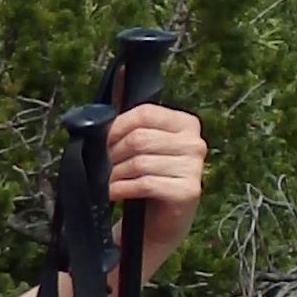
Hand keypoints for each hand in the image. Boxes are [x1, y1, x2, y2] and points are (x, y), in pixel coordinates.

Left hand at [108, 103, 206, 277]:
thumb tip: (121, 69)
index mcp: (186, 124)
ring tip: (105, 183)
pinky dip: (121, 189)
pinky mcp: (188, 191)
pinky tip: (113, 194)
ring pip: (139, 161)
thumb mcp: (139, 146)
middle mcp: (196, 142)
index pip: (144, 113)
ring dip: (114, 175)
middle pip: (139, 138)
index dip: (116, 128)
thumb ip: (130, 114)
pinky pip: (145, 183)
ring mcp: (195, 167)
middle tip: (101, 168)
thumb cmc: (146, 182)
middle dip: (112, 154)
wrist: (157, 227)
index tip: (101, 144)